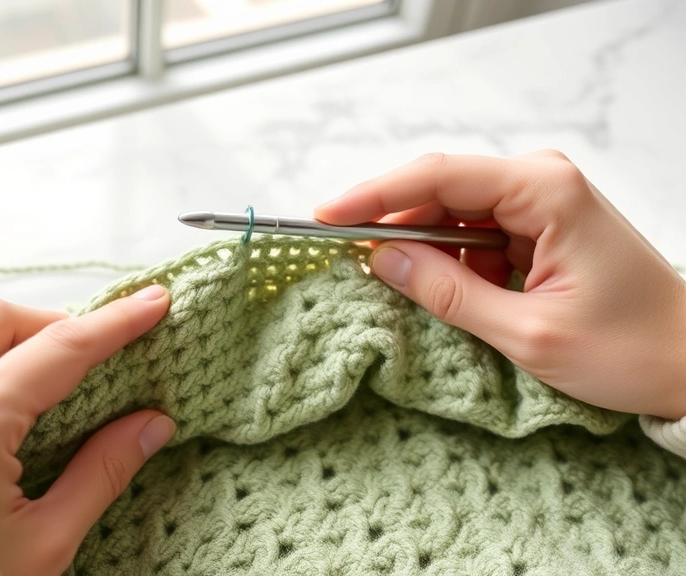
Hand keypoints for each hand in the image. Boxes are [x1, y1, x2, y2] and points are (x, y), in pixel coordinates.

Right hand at [315, 151, 685, 419]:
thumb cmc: (630, 348)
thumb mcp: (527, 333)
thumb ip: (447, 292)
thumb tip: (380, 260)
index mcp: (546, 191)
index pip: (438, 176)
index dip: (374, 195)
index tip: (325, 217)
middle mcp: (541, 183)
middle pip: (439, 191)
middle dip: (391, 226)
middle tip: (344, 260)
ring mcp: (540, 203)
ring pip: (451, 214)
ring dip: (421, 250)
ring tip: (394, 288)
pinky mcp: (537, 226)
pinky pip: (472, 234)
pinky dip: (447, 262)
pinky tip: (437, 292)